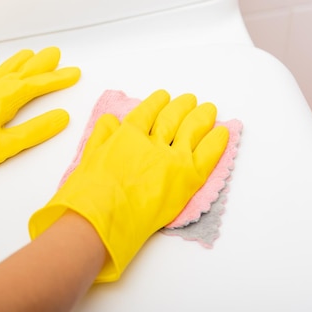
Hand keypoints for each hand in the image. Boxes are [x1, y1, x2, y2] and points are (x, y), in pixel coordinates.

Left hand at [0, 47, 80, 222]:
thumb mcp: (0, 150)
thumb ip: (31, 132)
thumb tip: (59, 117)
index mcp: (0, 101)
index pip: (35, 86)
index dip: (56, 80)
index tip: (72, 74)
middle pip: (19, 72)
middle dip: (39, 64)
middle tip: (55, 54)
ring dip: (16, 62)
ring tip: (30, 53)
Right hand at [29, 89, 228, 281]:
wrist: (103, 215)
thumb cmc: (90, 191)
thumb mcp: (90, 156)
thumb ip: (102, 135)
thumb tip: (111, 120)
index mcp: (127, 134)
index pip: (146, 112)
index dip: (157, 102)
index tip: (163, 96)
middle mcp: (152, 142)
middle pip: (172, 118)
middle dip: (182, 107)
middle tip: (190, 100)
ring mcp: (172, 158)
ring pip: (191, 131)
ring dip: (201, 118)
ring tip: (208, 110)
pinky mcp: (187, 178)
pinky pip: (207, 155)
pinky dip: (216, 142)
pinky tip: (222, 133)